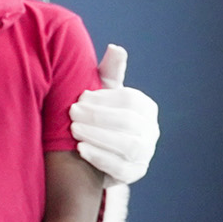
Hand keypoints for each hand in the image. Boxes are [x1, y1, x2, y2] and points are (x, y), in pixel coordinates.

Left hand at [70, 44, 158, 185]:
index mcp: (145, 107)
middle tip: (72, 113)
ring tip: (74, 130)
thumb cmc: (96, 114)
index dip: (104, 99)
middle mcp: (151, 130)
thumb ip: (109, 71)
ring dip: (98, 136)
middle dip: (97, 117)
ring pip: (127, 145)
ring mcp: (145, 154)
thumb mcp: (101, 92)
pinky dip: (100, 157)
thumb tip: (116, 48)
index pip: (130, 100)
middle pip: (129, 123)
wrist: (89, 150)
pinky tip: (80, 149)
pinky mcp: (134, 173)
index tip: (80, 96)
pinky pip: (120, 167)